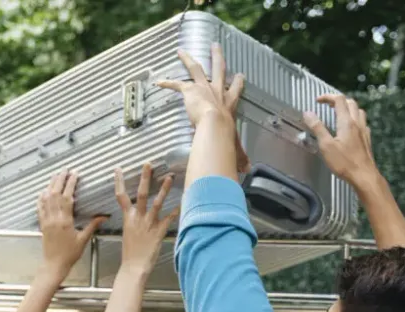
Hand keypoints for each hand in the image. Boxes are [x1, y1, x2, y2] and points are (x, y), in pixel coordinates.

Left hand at [37, 171, 106, 278]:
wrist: (54, 264)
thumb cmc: (70, 254)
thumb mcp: (83, 239)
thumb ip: (92, 226)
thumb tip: (104, 216)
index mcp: (65, 221)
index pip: (67, 197)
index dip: (70, 183)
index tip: (74, 174)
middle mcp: (54, 218)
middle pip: (55, 194)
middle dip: (60, 180)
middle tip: (64, 170)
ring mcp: (46, 220)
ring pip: (46, 198)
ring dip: (51, 185)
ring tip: (55, 175)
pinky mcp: (42, 224)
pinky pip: (40, 207)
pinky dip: (41, 197)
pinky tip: (43, 191)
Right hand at [114, 164, 176, 274]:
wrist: (133, 267)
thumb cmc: (130, 253)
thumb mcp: (128, 233)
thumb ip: (133, 222)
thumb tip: (136, 215)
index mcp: (128, 218)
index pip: (121, 196)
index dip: (119, 182)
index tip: (118, 169)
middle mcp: (138, 218)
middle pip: (141, 194)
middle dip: (145, 178)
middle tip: (148, 164)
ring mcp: (149, 224)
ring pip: (157, 203)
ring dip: (164, 189)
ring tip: (169, 177)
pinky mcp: (159, 232)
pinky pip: (169, 219)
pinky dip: (176, 211)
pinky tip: (182, 203)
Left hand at [157, 44, 250, 173]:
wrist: (215, 128)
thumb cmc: (225, 138)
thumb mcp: (235, 147)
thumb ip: (239, 157)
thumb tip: (246, 170)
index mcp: (228, 105)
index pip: (235, 91)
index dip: (238, 83)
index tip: (240, 76)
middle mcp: (217, 93)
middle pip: (219, 70)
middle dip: (218, 58)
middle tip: (216, 47)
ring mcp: (204, 89)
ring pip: (196, 69)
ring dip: (188, 59)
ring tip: (181, 51)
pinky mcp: (191, 91)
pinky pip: (177, 84)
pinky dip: (167, 83)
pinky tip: (158, 81)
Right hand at [303, 94, 378, 188]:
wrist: (364, 175)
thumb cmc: (345, 163)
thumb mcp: (326, 145)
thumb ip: (317, 128)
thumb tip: (308, 113)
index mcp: (346, 122)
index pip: (339, 100)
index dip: (327, 97)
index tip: (318, 100)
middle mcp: (357, 123)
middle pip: (350, 102)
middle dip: (337, 100)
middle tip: (327, 105)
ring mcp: (364, 130)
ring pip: (358, 111)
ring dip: (348, 107)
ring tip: (339, 112)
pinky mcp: (367, 139)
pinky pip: (362, 122)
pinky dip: (355, 118)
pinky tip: (351, 126)